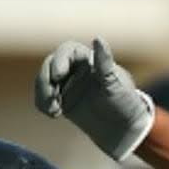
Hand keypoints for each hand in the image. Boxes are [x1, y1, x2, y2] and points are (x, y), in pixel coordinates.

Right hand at [34, 37, 154, 159]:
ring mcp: (68, 85)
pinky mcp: (62, 101)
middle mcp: (76, 70)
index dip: (59, 60)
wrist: (125, 129)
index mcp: (90, 61)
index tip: (58, 75)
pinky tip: (52, 114)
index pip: (68, 51)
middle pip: (50, 65)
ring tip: (54, 110)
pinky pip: (44, 98)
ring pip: (44, 81)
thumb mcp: (116, 84)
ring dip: (43, 93)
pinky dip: (43, 104)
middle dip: (46, 79)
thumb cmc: (126, 103)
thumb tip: (98, 38)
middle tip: (53, 97)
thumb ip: (104, 63)